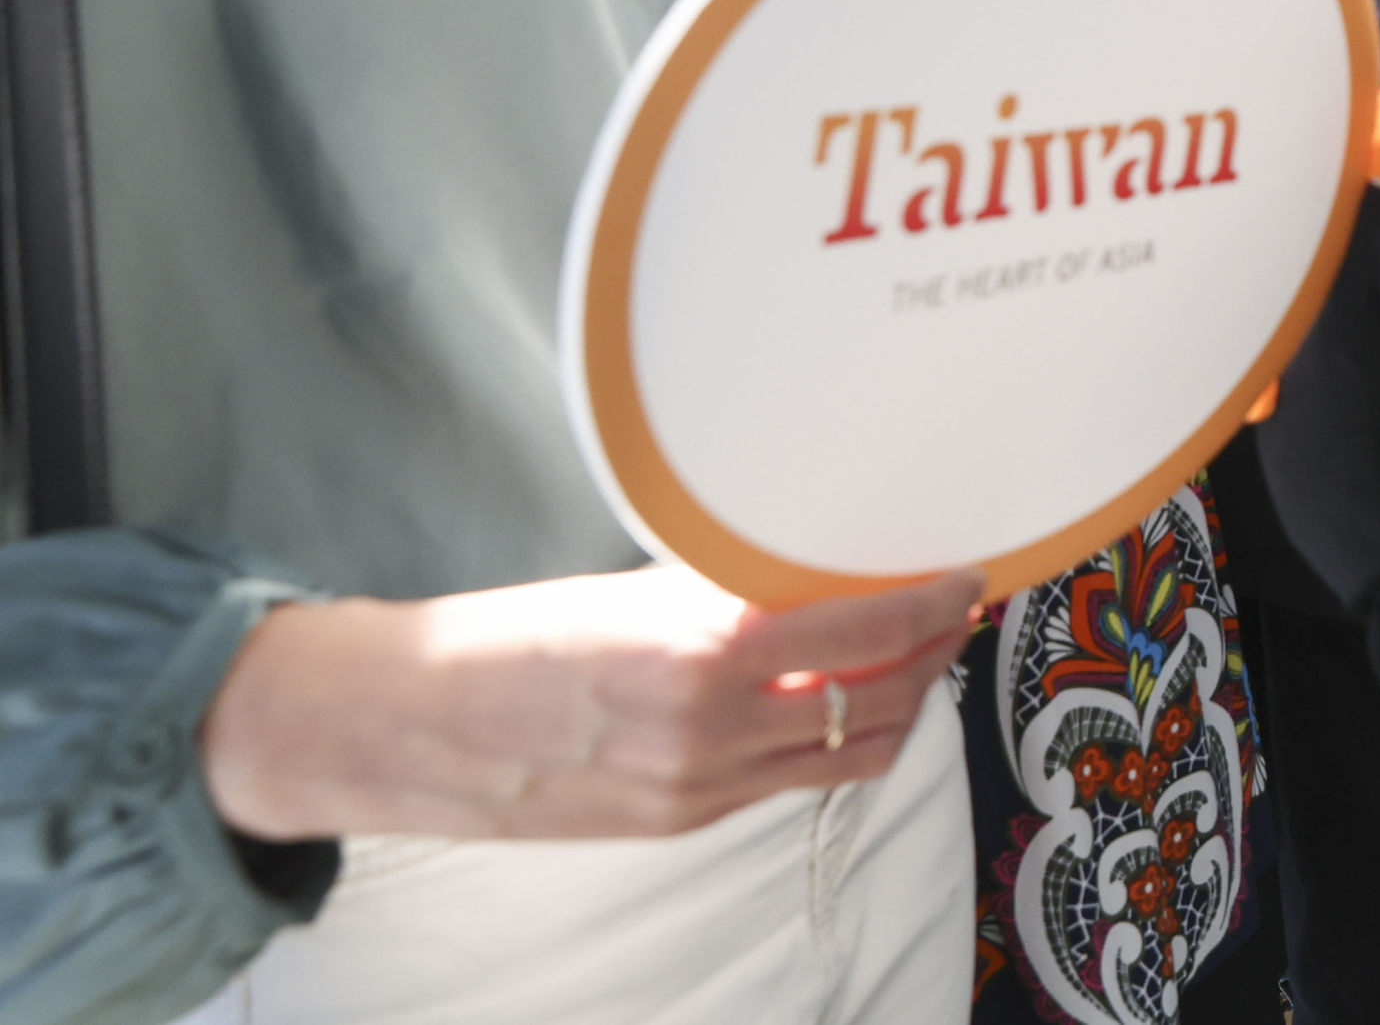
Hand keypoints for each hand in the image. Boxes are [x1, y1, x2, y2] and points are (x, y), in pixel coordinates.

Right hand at [200, 563, 982, 844]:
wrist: (405, 726)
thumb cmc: (505, 639)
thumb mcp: (630, 590)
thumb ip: (728, 590)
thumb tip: (817, 569)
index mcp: (699, 652)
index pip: (865, 633)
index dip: (930, 605)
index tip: (963, 575)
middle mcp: (708, 730)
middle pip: (878, 704)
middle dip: (933, 658)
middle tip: (954, 611)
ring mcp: (696, 789)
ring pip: (848, 757)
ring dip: (899, 706)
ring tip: (915, 658)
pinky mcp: (678, 822)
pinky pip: (789, 783)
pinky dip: (834, 741)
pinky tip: (839, 701)